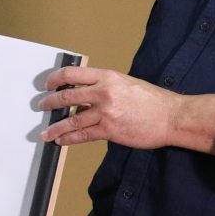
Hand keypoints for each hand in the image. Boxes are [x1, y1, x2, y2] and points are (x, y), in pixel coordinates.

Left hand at [37, 66, 214, 153]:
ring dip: (55, 126)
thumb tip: (86, 90)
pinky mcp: (109, 130)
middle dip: (50, 102)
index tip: (48, 84)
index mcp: (108, 77)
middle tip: (42, 106)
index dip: (55, 79)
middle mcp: (104, 92)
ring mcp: (105, 112)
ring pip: (72, 120)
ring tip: (46, 132)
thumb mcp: (127, 83)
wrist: (172, 116)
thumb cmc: (153, 100)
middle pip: (67, 96)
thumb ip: (106, 84)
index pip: (72, 74)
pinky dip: (69, 138)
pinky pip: (83, 135)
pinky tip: (61, 140)